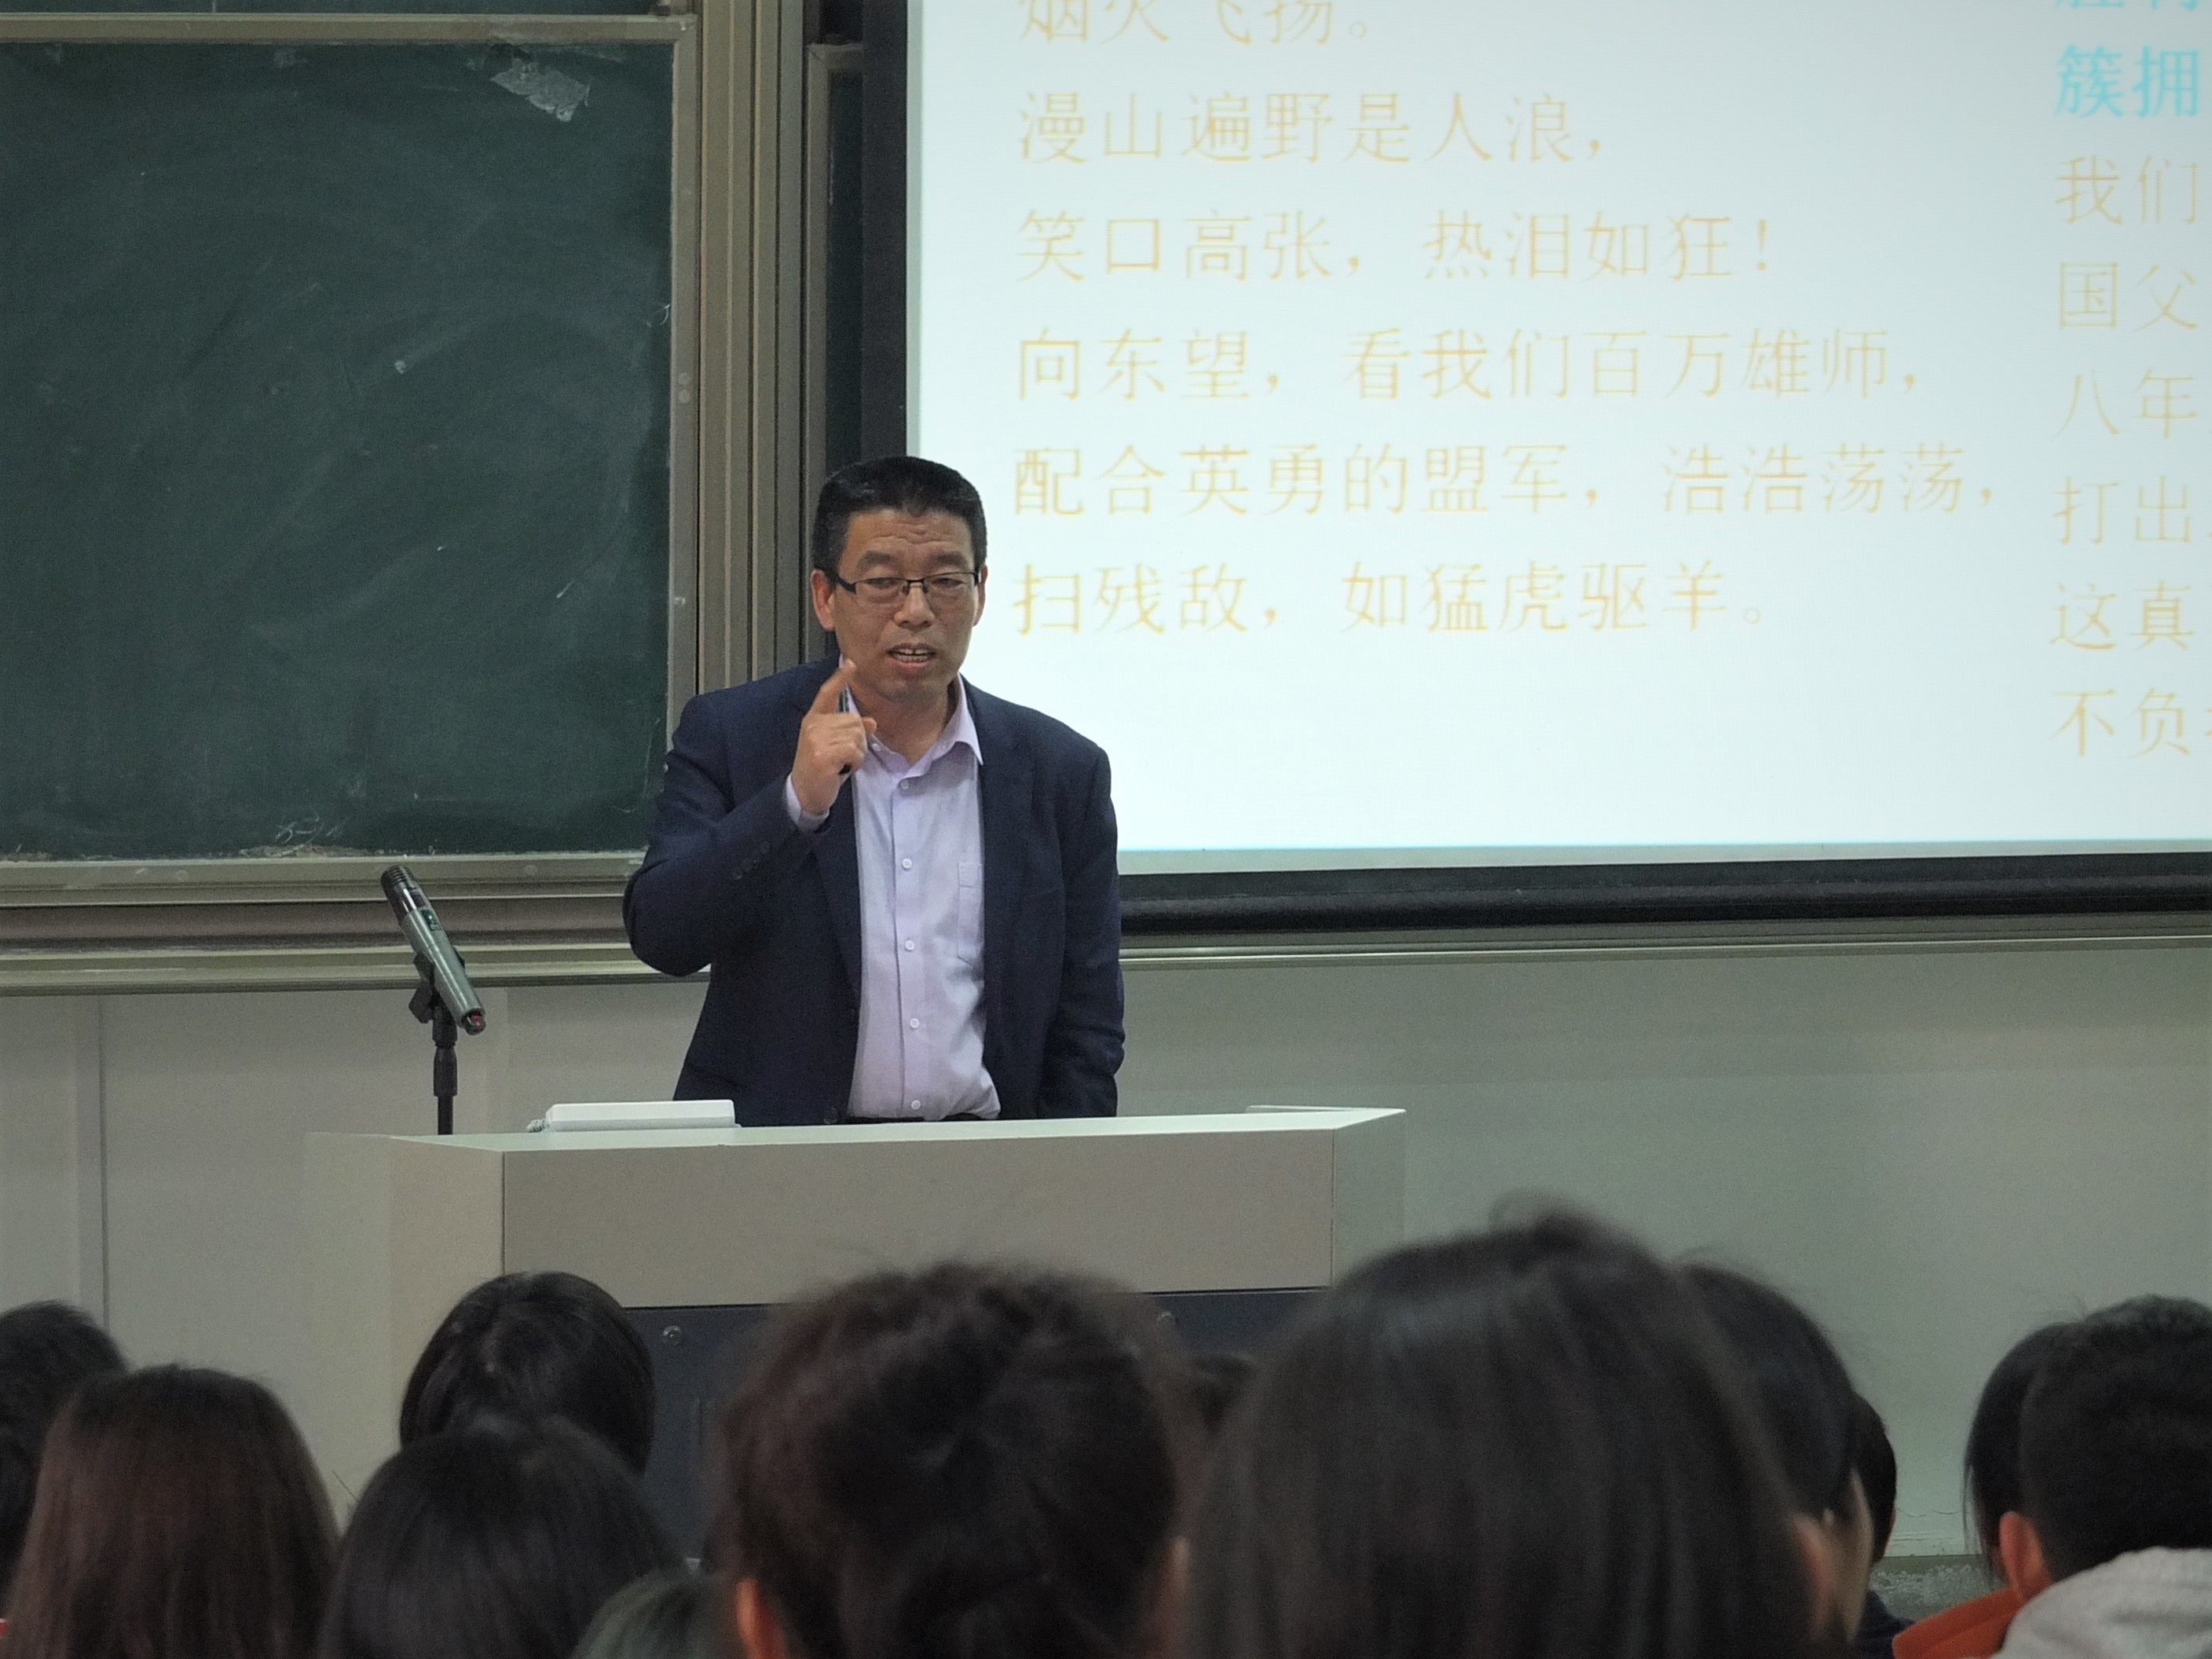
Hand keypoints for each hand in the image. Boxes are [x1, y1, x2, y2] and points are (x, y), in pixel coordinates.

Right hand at [789, 660, 875, 816]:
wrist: (804, 793)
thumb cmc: (821, 769)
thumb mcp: (835, 746)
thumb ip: (850, 731)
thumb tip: (871, 721)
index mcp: (814, 719)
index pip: (827, 693)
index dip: (840, 678)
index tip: (851, 663)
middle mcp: (814, 724)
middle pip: (854, 720)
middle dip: (858, 740)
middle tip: (844, 757)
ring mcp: (817, 738)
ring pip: (857, 736)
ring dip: (857, 753)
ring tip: (841, 763)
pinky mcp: (823, 754)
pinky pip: (855, 751)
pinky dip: (855, 763)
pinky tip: (842, 769)